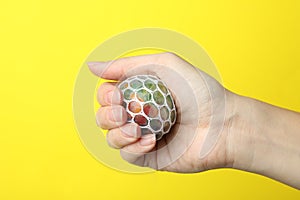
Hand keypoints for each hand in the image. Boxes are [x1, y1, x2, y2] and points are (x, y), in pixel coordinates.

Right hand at [88, 52, 235, 171]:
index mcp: (139, 93)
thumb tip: (92, 67)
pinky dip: (134, 148)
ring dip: (117, 133)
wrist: (223, 124)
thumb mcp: (165, 65)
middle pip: (104, 117)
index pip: (107, 95)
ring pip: (111, 138)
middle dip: (106, 115)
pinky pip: (127, 156)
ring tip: (137, 129)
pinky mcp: (149, 156)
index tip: (116, 94)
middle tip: (123, 112)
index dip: (104, 96)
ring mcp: (143, 136)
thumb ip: (127, 65)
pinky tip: (151, 141)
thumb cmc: (200, 92)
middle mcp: (139, 114)